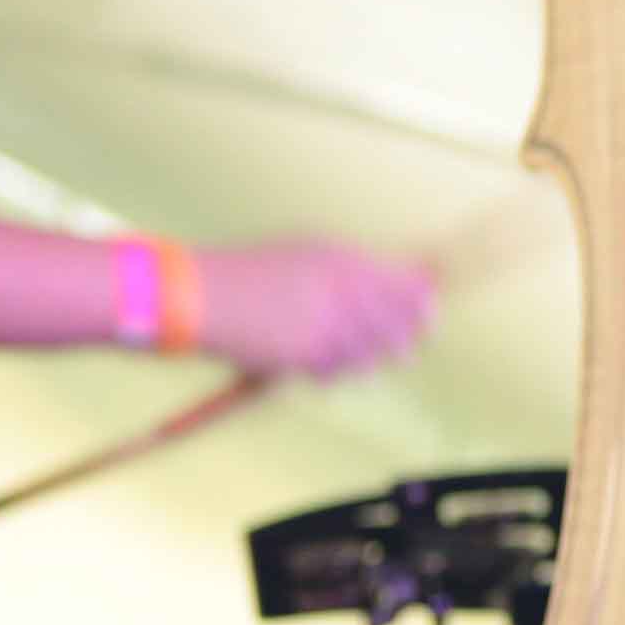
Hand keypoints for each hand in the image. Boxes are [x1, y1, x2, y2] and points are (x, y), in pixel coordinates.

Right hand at [189, 239, 435, 380]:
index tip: (429, 307)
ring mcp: (325, 321)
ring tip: (359, 355)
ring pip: (372, 350)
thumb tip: (395, 284)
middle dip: (407, 333)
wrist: (196, 294)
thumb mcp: (299, 254)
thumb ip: (345, 269)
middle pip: (397, 319)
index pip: (401, 281)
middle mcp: (338, 287)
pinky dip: (336, 370)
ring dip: (371, 356)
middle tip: (409, 344)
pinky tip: (324, 366)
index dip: (420, 297)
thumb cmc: (246, 274)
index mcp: (338, 258)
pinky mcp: (308, 353)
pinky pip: (339, 369)